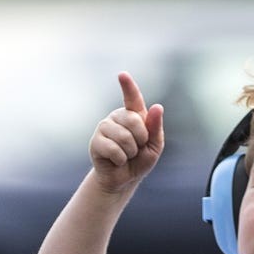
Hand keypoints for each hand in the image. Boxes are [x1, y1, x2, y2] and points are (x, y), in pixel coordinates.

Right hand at [88, 71, 165, 197]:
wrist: (123, 179)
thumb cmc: (140, 160)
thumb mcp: (154, 145)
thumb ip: (155, 127)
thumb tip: (157, 106)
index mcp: (133, 115)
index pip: (132, 98)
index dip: (128, 86)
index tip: (122, 75)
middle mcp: (117, 117)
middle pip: (134, 122)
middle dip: (141, 140)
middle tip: (136, 148)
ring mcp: (104, 127)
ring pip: (124, 137)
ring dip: (130, 152)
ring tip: (126, 155)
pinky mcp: (95, 141)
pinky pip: (113, 149)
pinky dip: (120, 159)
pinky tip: (116, 160)